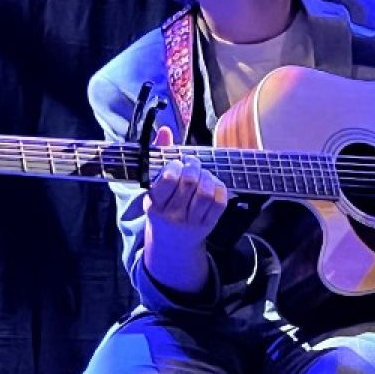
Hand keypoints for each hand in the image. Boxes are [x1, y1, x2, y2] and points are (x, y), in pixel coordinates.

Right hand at [142, 127, 228, 297]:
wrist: (171, 243)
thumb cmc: (162, 207)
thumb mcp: (154, 188)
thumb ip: (160, 157)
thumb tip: (165, 130)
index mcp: (155, 204)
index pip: (167, 180)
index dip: (175, 166)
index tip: (176, 164)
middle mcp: (173, 214)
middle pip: (189, 183)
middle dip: (193, 167)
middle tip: (192, 164)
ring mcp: (192, 221)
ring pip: (206, 192)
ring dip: (206, 176)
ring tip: (202, 173)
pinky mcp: (208, 224)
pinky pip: (220, 202)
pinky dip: (219, 187)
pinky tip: (212, 184)